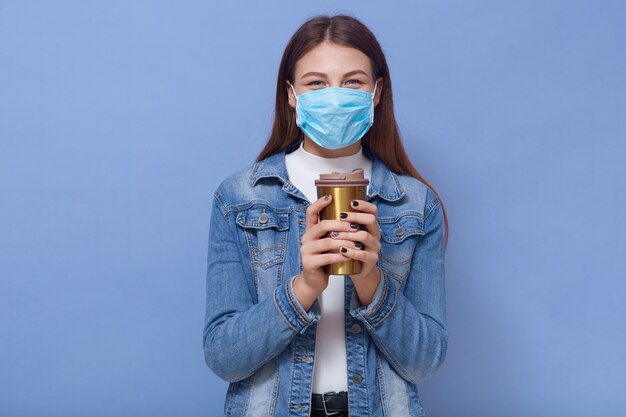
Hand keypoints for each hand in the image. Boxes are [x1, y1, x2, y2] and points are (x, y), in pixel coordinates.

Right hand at [293, 194, 362, 309]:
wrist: (314, 280)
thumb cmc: (324, 259)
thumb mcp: (327, 242)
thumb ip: (333, 231)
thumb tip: (350, 215)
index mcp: (310, 231)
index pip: (310, 212)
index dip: (319, 203)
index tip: (331, 197)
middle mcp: (305, 238)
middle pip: (322, 225)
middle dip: (341, 225)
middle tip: (356, 226)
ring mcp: (306, 251)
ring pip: (327, 242)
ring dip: (345, 241)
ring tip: (358, 242)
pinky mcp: (309, 263)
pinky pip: (327, 257)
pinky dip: (341, 255)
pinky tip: (350, 255)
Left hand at [332, 199, 381, 305]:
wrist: (356, 269)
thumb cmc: (349, 247)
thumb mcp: (348, 233)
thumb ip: (342, 221)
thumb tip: (326, 202)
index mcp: (370, 225)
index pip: (373, 211)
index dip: (364, 205)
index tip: (351, 202)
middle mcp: (375, 234)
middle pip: (370, 220)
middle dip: (355, 216)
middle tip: (341, 216)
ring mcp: (375, 247)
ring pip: (364, 236)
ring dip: (348, 234)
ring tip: (334, 234)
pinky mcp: (371, 260)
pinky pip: (363, 254)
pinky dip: (351, 252)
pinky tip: (342, 250)